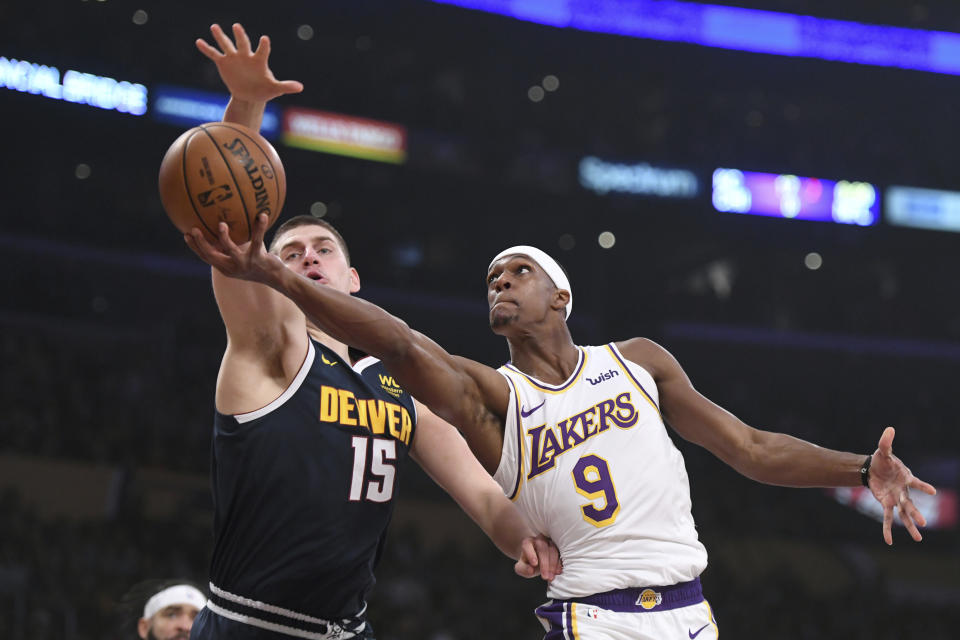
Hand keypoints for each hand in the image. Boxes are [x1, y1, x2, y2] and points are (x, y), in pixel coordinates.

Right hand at [184, 213, 281, 285]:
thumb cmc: (259, 264)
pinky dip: (259, 227)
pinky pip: (257, 240)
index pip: (206, 257)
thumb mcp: (243, 256)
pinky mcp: (258, 259)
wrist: (277, 279)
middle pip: (211, 256)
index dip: (195, 247)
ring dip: (224, 238)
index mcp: (225, 268)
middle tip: (194, 229)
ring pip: (230, 250)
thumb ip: (234, 246)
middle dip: (201, 243)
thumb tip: (225, 223)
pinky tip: (262, 215)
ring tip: (221, 224)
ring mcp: (245, 264)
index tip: (186, 234)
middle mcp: (232, 268)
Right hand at [196, 23, 302, 102]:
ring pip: (227, 45)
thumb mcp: (275, 89)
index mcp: (259, 60)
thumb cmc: (264, 90)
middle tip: (237, 26)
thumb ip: (286, 86)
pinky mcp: (224, 63)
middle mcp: (246, 56)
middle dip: (240, 36)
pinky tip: (199, 42)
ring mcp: (234, 58)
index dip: (264, 45)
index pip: (263, 51)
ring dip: (220, 36)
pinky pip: (214, 54)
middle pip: (243, 43)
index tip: (265, 39)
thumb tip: (301, 87)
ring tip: (214, 26)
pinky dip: (207, 49)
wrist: (250, 95)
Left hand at [514, 534, 562, 581]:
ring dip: (553, 564)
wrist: (538, 563)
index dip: (531, 554)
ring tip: (551, 577)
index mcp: (528, 542)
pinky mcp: (559, 547)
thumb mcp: (522, 568)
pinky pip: (561, 553)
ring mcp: (550, 542)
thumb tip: (531, 570)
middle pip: (542, 548)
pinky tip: (558, 572)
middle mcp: (539, 539)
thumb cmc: (528, 564)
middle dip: (544, 563)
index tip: (534, 564)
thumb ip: (524, 569)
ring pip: (553, 550)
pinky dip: (559, 563)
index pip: (528, 545)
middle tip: (545, 576)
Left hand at [868, 426, 936, 544]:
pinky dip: (887, 529)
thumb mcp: (883, 451)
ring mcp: (896, 499)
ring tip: (918, 539)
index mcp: (906, 477)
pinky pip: (888, 518)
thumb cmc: (883, 460)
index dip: (923, 487)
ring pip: (904, 514)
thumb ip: (886, 442)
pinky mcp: (887, 503)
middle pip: (910, 503)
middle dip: (916, 513)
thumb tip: (890, 429)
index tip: (932, 492)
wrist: (873, 468)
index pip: (916, 483)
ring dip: (910, 526)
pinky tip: (888, 541)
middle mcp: (904, 491)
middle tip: (923, 523)